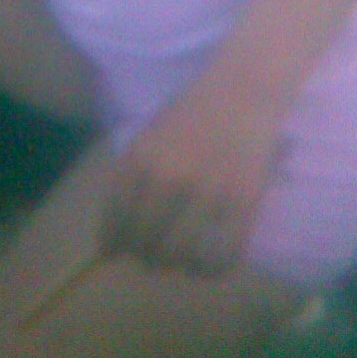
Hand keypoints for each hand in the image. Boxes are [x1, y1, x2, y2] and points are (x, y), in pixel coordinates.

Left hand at [99, 58, 283, 276]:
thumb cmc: (194, 108)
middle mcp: (168, 176)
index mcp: (140, 156)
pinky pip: (222, 255)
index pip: (116, 214)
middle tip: (150, 258)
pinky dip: (212, 268)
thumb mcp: (150, 132)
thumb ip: (133, 172)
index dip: (112, 240)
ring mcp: (207, 190)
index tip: (113, 253)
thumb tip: (118, 226)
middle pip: (143, 239)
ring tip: (178, 260)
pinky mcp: (243, 202)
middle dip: (142, 255)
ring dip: (174, 263)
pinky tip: (209, 263)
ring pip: (178, 253)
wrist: (244, 89)